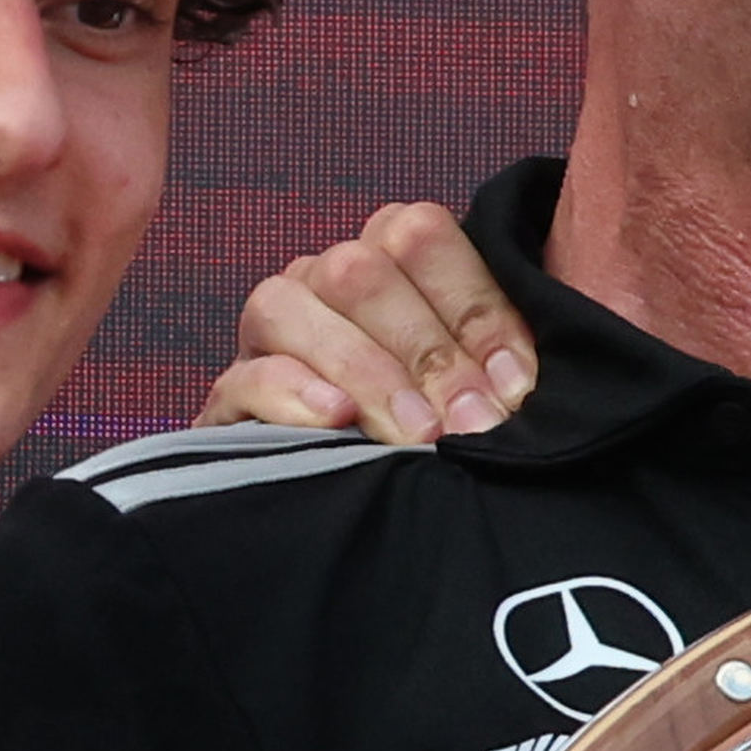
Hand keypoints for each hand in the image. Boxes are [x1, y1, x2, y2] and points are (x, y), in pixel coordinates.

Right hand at [211, 202, 541, 441]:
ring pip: (286, 306)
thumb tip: (519, 385)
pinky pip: (242, 375)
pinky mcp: (230, 396)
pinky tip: (338, 420)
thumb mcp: (479, 390)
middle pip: (356, 271)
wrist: (361, 515)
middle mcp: (322, 281)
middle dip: (424, 351)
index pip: (420, 235)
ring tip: (416, 433)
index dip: (473, 306)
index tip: (515, 382)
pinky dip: (291, 393)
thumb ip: (498, 369)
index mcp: (387, 257)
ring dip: (362, 371)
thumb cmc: (440, 429)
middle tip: (472, 422)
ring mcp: (269, 333)